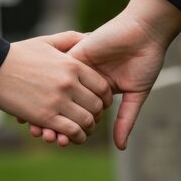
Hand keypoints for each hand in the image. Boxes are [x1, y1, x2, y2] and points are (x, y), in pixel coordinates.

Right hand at [0, 31, 112, 143]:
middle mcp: (69, 83)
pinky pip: (71, 131)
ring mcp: (57, 100)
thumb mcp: (47, 42)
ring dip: (88, 129)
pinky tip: (73, 138)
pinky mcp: (44, 116)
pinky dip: (76, 137)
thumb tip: (89, 37)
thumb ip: (70, 39)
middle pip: (97, 106)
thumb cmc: (18, 54)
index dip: (105, 98)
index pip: (102, 87)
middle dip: (97, 115)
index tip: (100, 103)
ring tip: (84, 130)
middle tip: (92, 119)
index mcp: (72, 65)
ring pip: (86, 121)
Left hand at [27, 0, 180, 148]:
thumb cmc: (146, 62)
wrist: (145, 32)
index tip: (61, 142)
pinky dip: (43, 86)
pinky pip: (52, 71)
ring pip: (54, 92)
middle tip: (48, 138)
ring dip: (45, 107)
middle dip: (53, 122)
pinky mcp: (73, 55)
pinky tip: (34, 101)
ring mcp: (77, 68)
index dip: (69, 128)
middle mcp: (84, 81)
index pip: (79, 113)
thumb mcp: (135, 94)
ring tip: (40, 127)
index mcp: (97, 91)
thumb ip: (125, 119)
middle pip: (62, 104)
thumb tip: (120, 148)